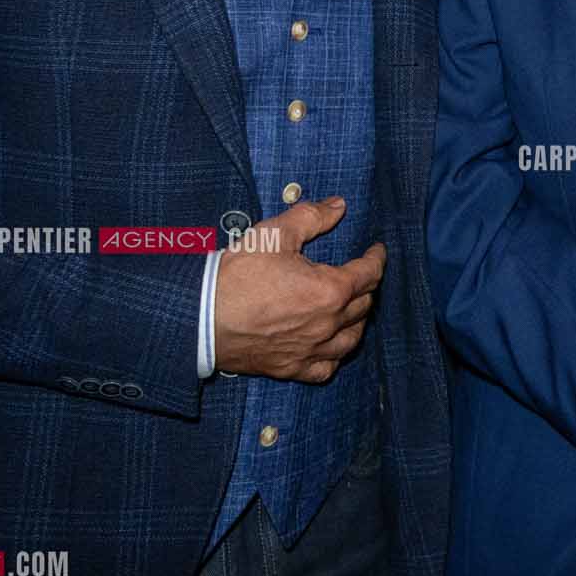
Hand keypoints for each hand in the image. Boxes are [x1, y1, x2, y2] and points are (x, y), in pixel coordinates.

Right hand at [212, 198, 383, 382]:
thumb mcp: (274, 234)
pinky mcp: (290, 368)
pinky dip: (334, 356)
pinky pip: (325, 368)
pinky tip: (331, 346)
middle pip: (363, 306)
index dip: (376, 258)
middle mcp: (327, 325)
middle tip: (360, 274)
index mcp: (330, 291)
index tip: (376, 250)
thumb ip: (311, 216)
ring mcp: (310, 351)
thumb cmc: (237, 275)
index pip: (369, 274)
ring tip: (352, 308)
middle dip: (367, 286)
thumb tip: (338, 206)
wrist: (200, 317)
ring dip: (357, 321)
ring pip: (351, 339)